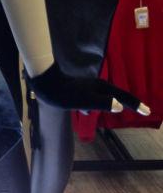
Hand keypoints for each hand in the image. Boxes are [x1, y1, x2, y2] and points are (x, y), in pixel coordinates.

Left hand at [27, 62, 150, 114]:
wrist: (45, 81)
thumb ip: (102, 103)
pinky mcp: (77, 89)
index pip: (122, 97)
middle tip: (143, 110)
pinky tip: (89, 110)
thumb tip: (119, 107)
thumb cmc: (63, 93)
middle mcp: (96, 85)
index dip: (135, 104)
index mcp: (100, 88)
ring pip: (105, 95)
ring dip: (115, 101)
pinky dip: (98, 103)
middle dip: (129, 102)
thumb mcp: (84, 101)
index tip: (148, 111)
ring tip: (122, 108)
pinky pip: (93, 97)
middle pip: (117, 94)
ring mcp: (87, 86)